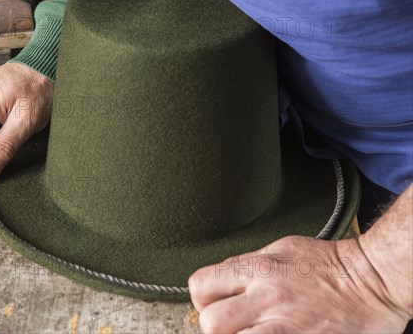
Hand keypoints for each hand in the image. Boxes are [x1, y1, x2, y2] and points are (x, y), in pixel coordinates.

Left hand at [189, 236, 409, 332]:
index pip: (201, 285)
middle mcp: (266, 297)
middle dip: (215, 327)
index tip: (214, 305)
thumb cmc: (332, 264)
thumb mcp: (282, 249)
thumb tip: (226, 279)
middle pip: (211, 321)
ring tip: (252, 332)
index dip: (203, 299)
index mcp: (258, 268)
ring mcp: (283, 325)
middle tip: (231, 327)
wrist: (373, 279)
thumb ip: (249, 265)